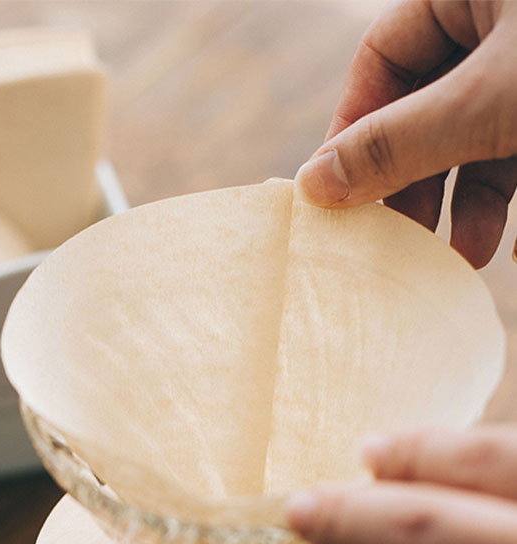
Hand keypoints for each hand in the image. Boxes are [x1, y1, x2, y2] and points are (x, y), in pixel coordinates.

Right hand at [295, 0, 516, 267]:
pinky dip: (505, 198)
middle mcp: (499, 23)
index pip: (382, 56)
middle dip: (411, 181)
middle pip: (424, 107)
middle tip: (393, 238)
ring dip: (462, 204)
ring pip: (474, 138)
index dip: (352, 128)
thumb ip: (399, 143)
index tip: (334, 195)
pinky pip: (515, 151)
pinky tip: (506, 245)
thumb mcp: (488, 102)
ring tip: (457, 255)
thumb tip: (312, 184)